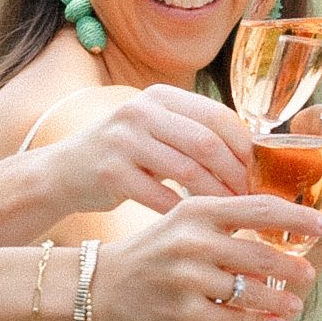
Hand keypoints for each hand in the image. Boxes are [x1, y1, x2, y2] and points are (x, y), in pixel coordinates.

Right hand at [57, 84, 252, 212]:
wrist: (64, 171)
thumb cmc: (124, 153)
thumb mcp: (156, 128)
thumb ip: (194, 130)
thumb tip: (252, 152)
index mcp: (161, 96)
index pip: (218, 116)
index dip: (243, 146)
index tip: (257, 172)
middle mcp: (141, 111)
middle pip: (206, 142)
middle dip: (234, 173)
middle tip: (249, 197)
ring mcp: (123, 140)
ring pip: (186, 171)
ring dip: (214, 196)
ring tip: (230, 213)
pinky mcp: (110, 171)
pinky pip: (159, 196)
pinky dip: (183, 212)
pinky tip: (197, 224)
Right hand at [95, 192, 321, 320]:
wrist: (104, 284)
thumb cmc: (155, 250)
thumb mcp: (186, 221)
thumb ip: (228, 220)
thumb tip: (283, 229)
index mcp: (198, 210)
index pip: (259, 208)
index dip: (297, 217)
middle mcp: (194, 241)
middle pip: (260, 254)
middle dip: (293, 267)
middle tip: (310, 273)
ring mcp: (188, 278)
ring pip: (251, 291)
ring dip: (280, 300)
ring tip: (295, 305)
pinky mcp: (185, 312)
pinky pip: (233, 319)